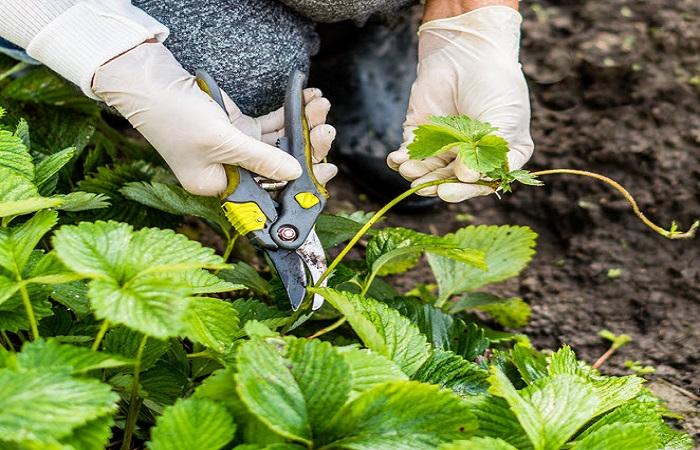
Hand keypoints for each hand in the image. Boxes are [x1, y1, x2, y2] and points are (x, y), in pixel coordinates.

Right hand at [92, 42, 336, 195]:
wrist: (148, 80)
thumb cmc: (175, 116)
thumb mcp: (222, 141)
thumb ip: (262, 159)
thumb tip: (296, 173)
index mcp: (218, 187)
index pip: (266, 194)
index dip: (298, 184)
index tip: (324, 171)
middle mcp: (228, 172)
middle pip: (277, 168)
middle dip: (305, 149)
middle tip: (327, 132)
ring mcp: (234, 148)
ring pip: (277, 144)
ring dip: (301, 126)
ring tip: (320, 107)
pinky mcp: (236, 127)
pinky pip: (269, 125)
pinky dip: (288, 114)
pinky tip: (306, 100)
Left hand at [387, 6, 533, 202]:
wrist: (467, 50)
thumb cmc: (494, 84)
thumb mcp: (504, 119)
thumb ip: (488, 151)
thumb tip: (468, 178)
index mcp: (499, 157)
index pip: (483, 183)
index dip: (466, 191)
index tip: (449, 191)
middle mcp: (471, 157)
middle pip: (453, 181)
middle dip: (437, 185)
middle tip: (424, 187)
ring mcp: (446, 148)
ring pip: (430, 171)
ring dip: (418, 175)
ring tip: (409, 171)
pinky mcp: (420, 136)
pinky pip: (409, 155)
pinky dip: (401, 161)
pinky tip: (397, 160)